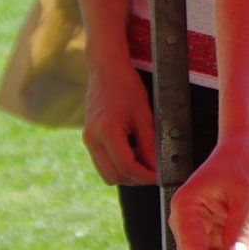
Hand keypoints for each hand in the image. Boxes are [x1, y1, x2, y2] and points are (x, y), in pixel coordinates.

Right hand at [81, 57, 156, 185]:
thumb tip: (157, 168)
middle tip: (155, 172)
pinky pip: (102, 162)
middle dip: (136, 179)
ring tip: (145, 161)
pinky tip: (133, 153)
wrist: (106, 70)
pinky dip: (118, 164)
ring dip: (126, 173)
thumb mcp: (144, 115)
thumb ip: (150, 145)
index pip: (127, 167)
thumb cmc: (126, 87)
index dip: (146, 176)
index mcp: (106, 132)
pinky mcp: (88, 139)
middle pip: (114, 176)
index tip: (160, 177)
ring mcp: (88, 140)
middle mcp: (92, 139)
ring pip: (107, 173)